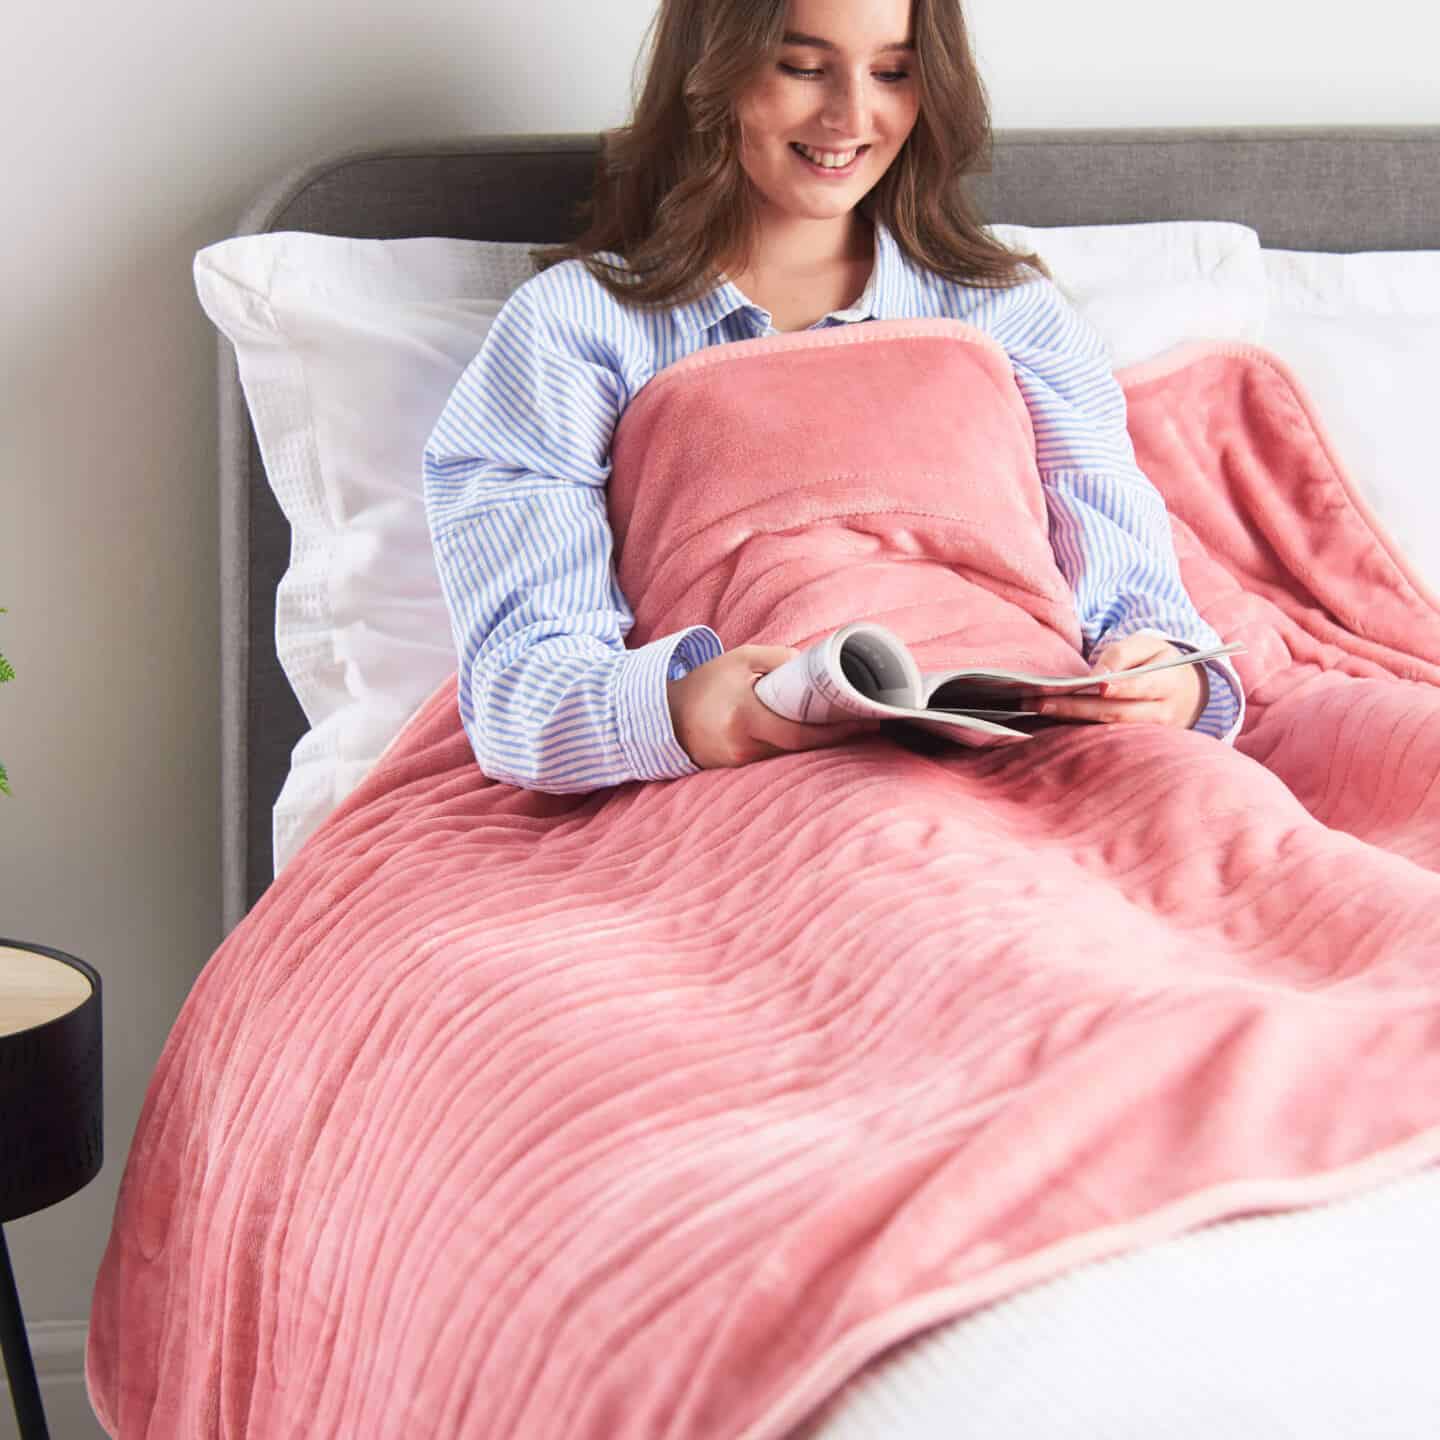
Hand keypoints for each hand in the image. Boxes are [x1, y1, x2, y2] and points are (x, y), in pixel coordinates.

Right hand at [667, 645, 878, 768]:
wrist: (665, 717)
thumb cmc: (706, 684)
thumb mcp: (741, 659)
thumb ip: (779, 659)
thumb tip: (815, 667)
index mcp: (744, 718)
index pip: (799, 734)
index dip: (834, 732)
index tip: (864, 722)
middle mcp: (743, 748)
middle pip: (801, 749)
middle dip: (834, 737)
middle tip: (866, 722)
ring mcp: (740, 765)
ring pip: (790, 756)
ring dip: (818, 744)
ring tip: (846, 726)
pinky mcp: (739, 772)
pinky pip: (776, 760)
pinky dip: (795, 749)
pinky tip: (813, 737)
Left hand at [1034, 633, 1205, 728]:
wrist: (1187, 691)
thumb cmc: (1160, 662)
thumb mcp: (1149, 645)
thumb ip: (1123, 654)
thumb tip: (1099, 676)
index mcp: (1170, 682)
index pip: (1145, 685)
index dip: (1123, 686)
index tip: (1099, 685)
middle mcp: (1163, 713)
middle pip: (1117, 712)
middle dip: (1077, 707)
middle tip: (1041, 701)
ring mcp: (1151, 734)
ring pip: (1108, 729)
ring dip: (1071, 719)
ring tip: (1039, 709)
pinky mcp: (1137, 745)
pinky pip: (1105, 738)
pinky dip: (1078, 729)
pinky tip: (1052, 720)